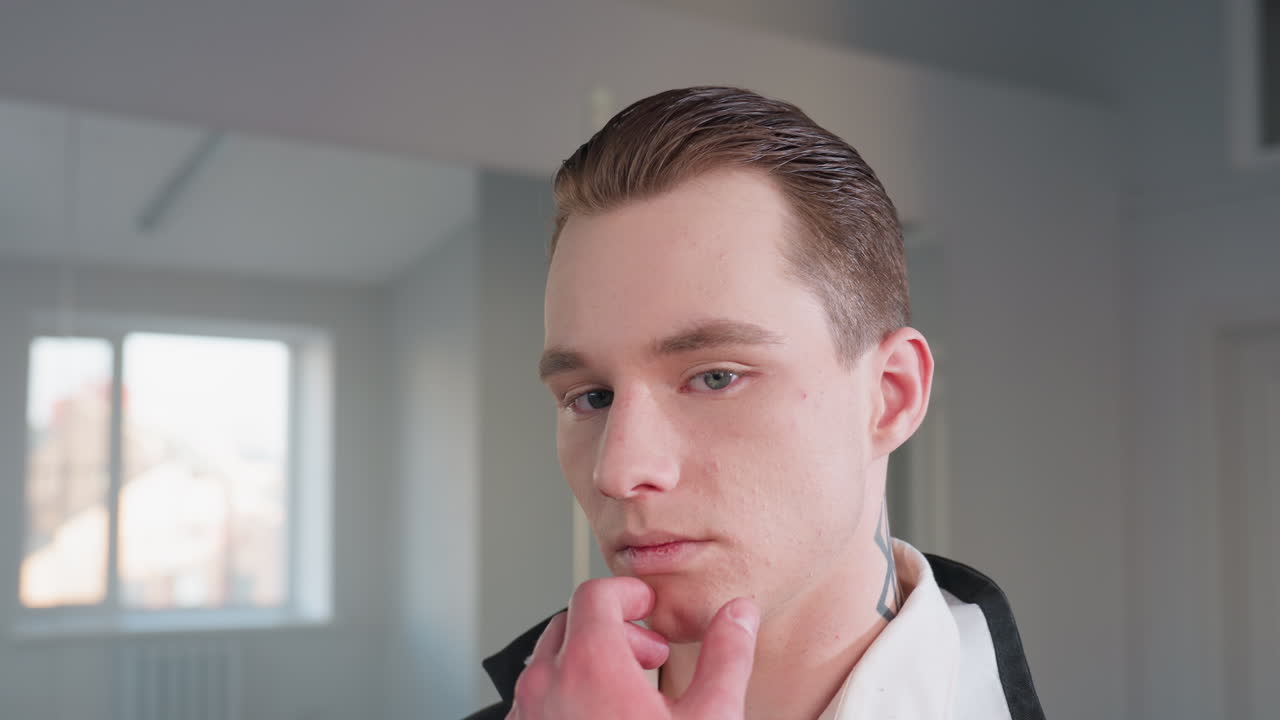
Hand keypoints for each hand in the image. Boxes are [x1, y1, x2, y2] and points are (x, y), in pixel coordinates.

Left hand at [507, 577, 759, 719]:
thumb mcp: (710, 719)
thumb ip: (726, 655)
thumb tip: (739, 615)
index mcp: (591, 664)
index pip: (596, 594)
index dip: (630, 592)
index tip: (652, 606)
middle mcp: (547, 684)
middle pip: (570, 623)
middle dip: (615, 628)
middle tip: (651, 656)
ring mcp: (529, 716)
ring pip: (549, 661)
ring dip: (589, 661)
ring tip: (630, 693)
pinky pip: (538, 700)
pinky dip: (568, 694)